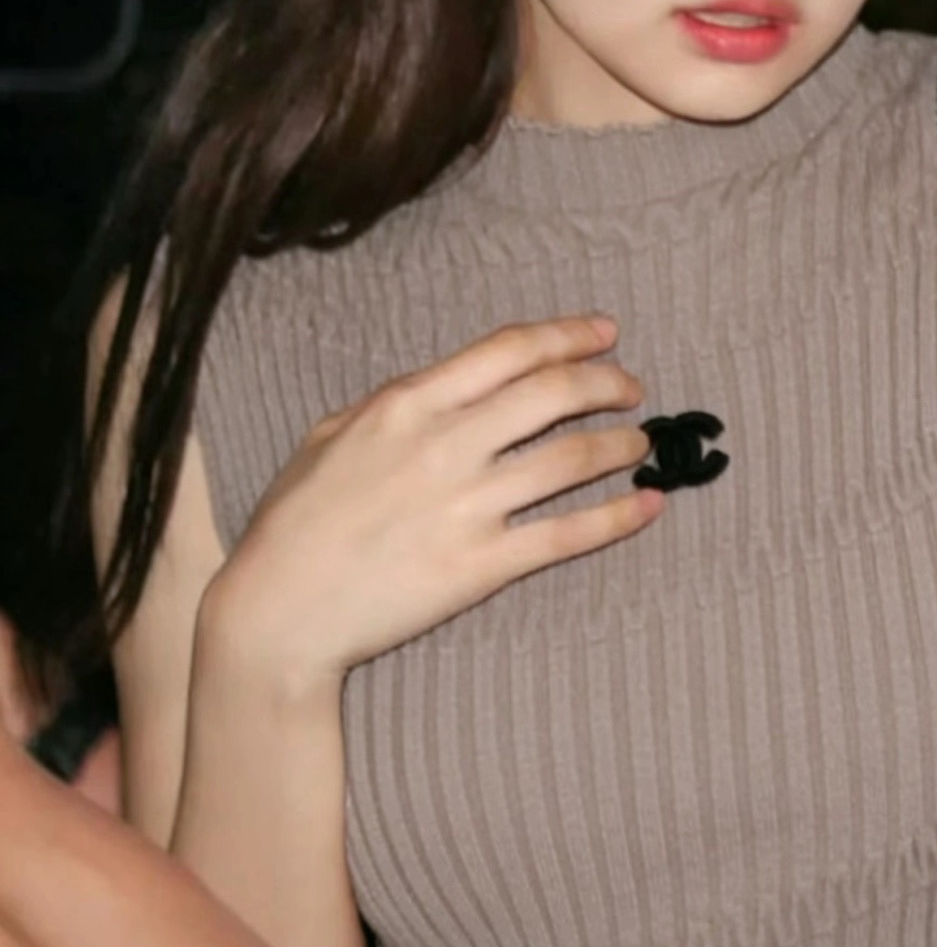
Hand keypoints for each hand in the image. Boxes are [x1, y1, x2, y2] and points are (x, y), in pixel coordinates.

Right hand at [208, 314, 660, 686]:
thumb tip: (451, 383)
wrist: (277, 613)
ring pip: (572, 458)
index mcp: (409, 403)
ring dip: (621, 444)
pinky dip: (618, 516)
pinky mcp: (481, 566)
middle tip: (631, 387)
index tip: (605, 333)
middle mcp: (446, 444)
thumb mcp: (330, 434)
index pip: (510, 349)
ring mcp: (467, 506)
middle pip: (554, 392)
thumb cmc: (294, 522)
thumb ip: (395, 401)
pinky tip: (648, 505)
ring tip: (641, 442)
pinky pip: (567, 534)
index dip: (568, 335)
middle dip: (607, 382)